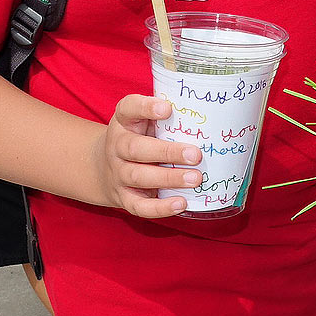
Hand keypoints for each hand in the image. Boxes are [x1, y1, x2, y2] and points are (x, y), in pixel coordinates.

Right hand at [91, 94, 202, 218]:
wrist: (103, 167)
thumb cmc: (138, 138)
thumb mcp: (143, 121)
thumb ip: (166, 118)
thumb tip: (211, 114)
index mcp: (124, 121)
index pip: (128, 109)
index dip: (146, 108)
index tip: (167, 109)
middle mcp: (117, 146)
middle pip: (135, 149)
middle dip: (167, 152)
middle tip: (196, 154)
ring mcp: (118, 173)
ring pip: (139, 177)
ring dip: (169, 178)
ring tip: (196, 178)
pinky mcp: (123, 197)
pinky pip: (139, 206)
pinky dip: (160, 208)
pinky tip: (182, 203)